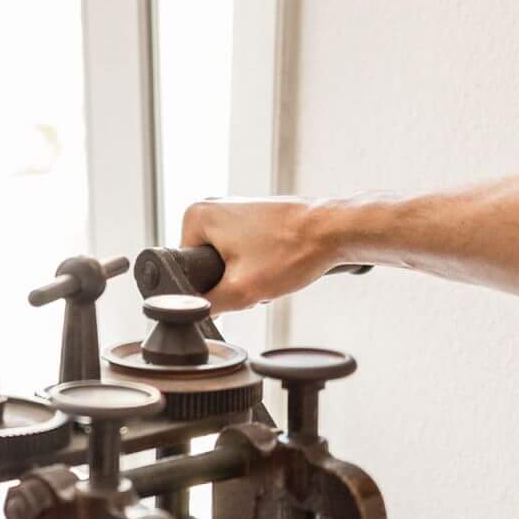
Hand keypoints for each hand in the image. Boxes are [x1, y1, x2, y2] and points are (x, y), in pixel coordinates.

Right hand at [180, 197, 354, 312]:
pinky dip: (259, 263)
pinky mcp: (255, 215)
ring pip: (228, 260)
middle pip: (206, 265)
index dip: (209, 287)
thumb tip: (192, 314)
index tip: (236, 283)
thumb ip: (207, 306)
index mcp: (195, 215)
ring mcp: (235, 208)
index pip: (184, 268)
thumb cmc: (293, 249)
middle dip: (230, 281)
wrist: (334, 230)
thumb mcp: (241, 291)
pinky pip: (244, 251)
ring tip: (270, 269)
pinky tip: (278, 262)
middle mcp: (211, 205)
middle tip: (255, 279)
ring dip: (247, 274)